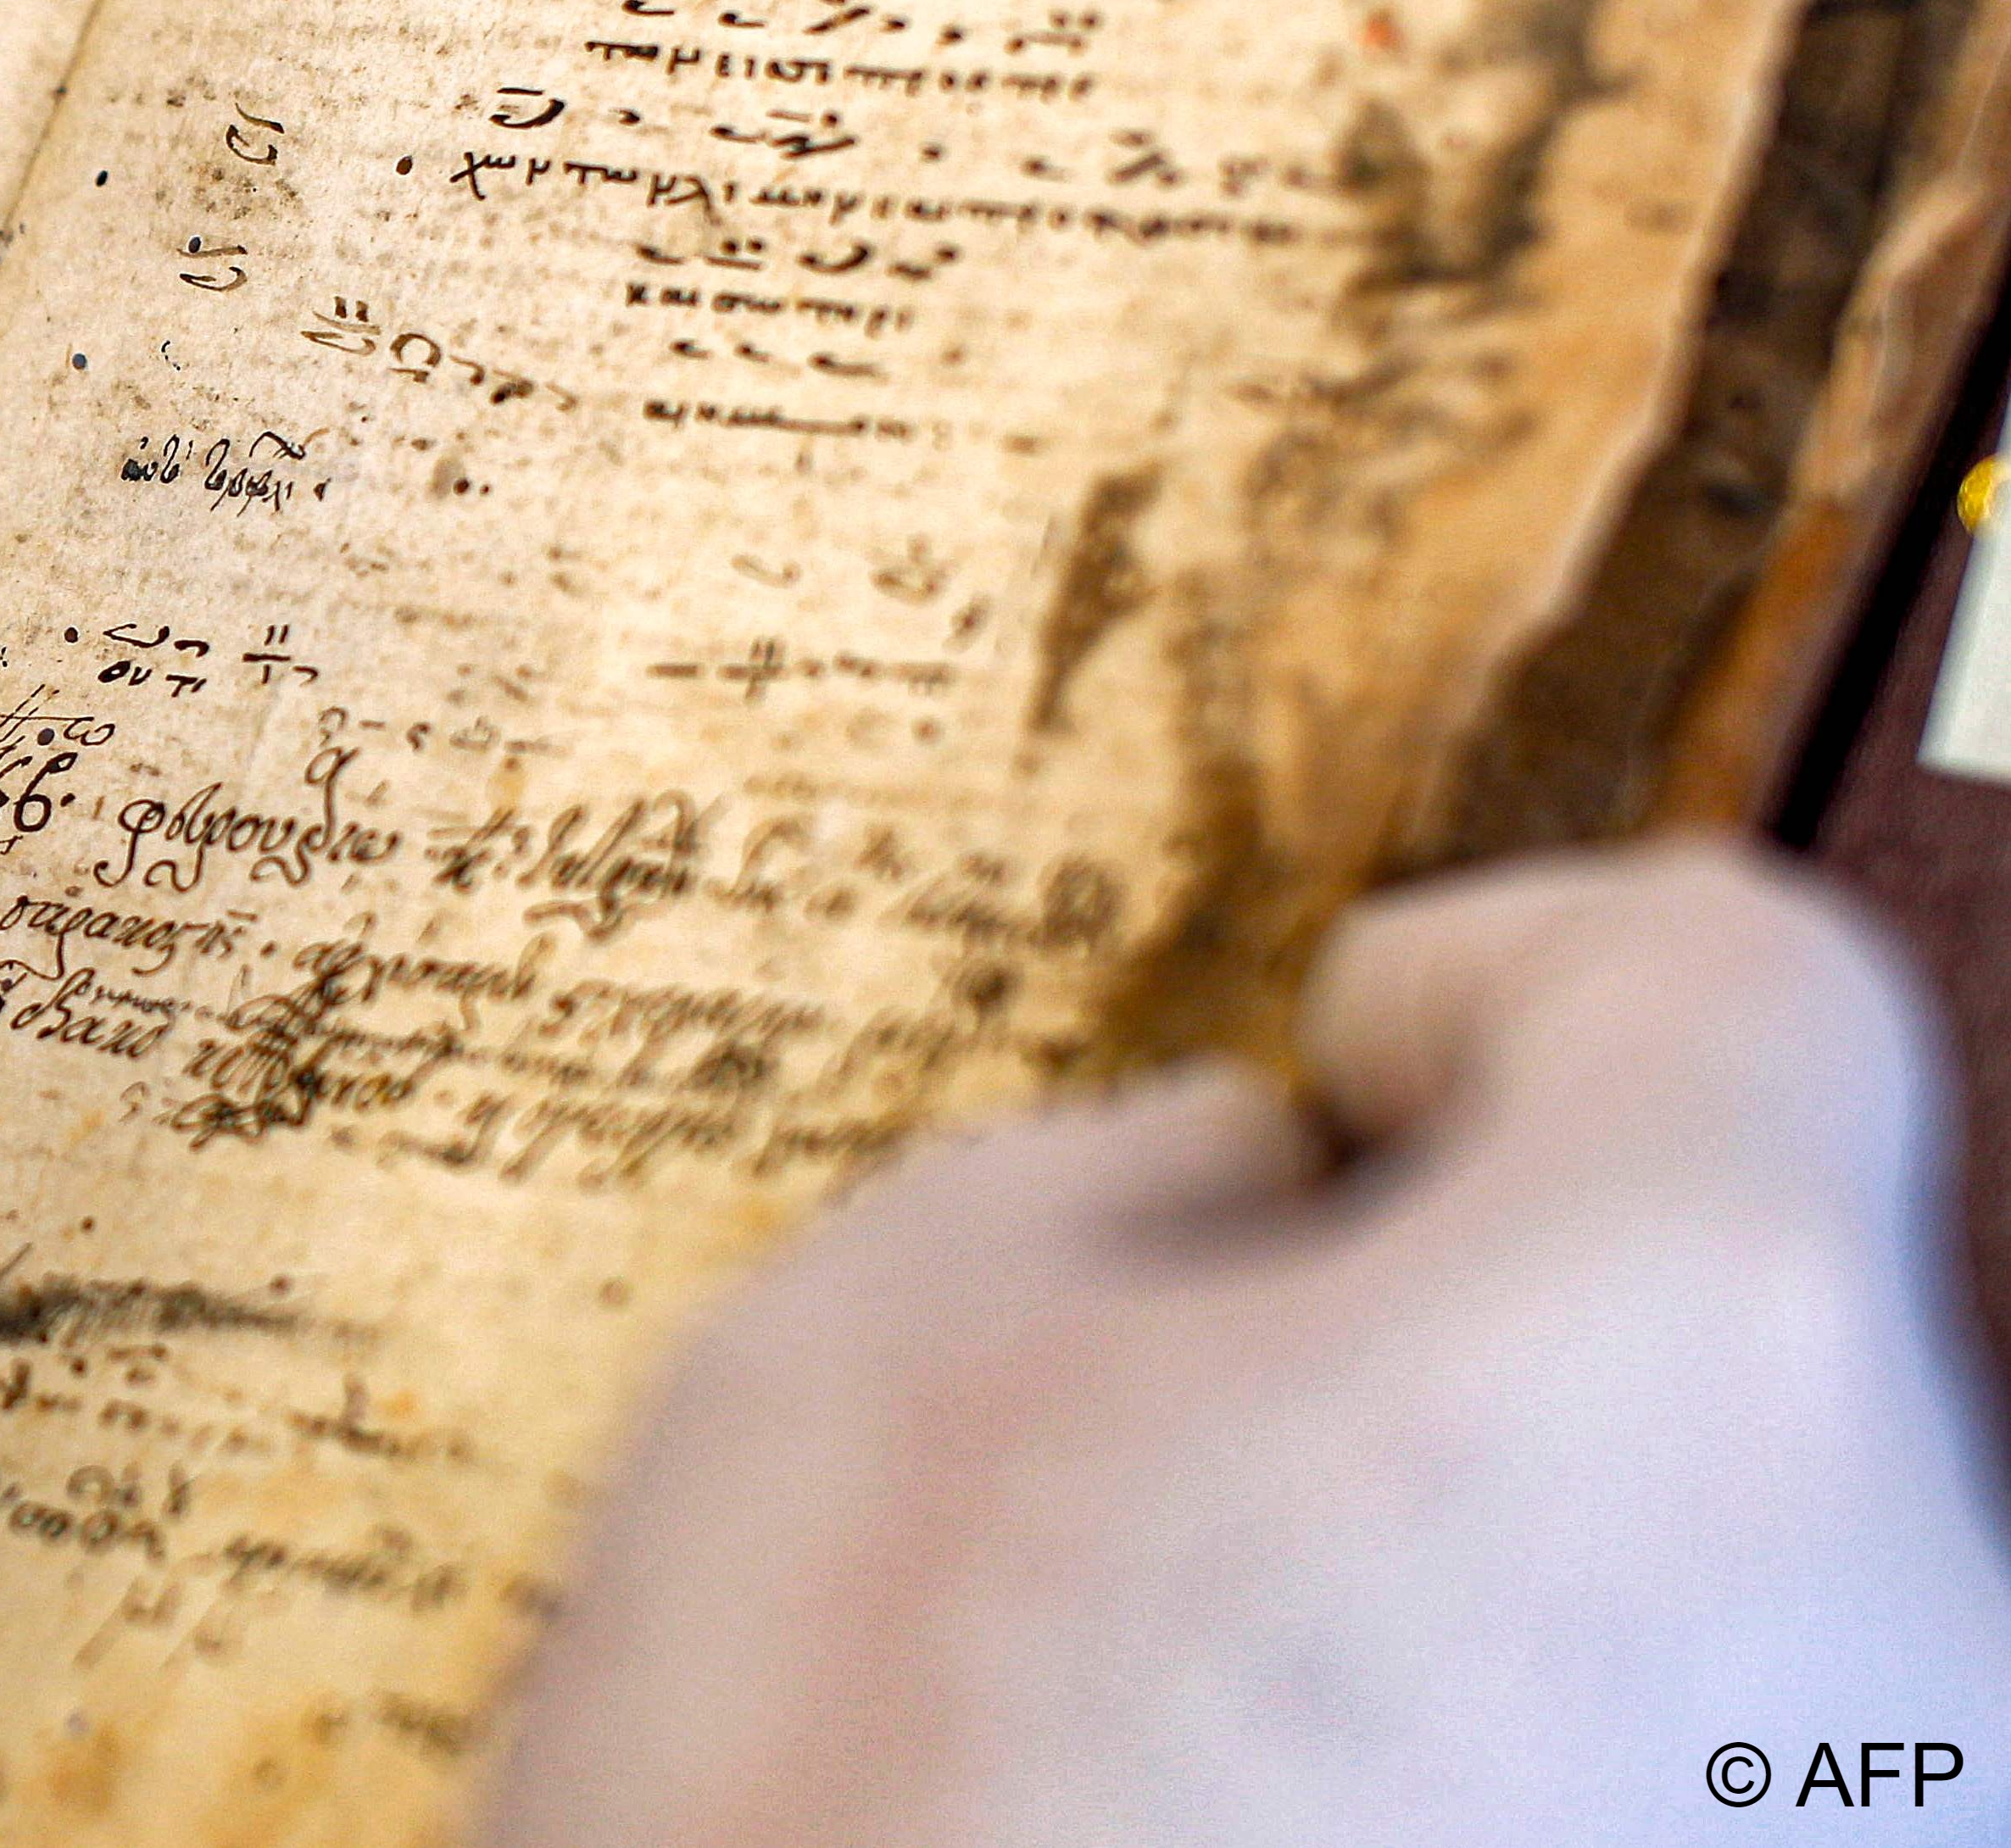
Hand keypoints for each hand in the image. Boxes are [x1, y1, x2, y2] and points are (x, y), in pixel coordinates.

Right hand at [489, 840, 2010, 1847]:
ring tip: (1192, 1764)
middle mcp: (1928, 1641)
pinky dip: (1548, 1822)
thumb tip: (1243, 1200)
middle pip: (1742, 1344)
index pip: (1725, 982)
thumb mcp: (840, 1373)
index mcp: (1688, 1355)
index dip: (1500, 979)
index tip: (1343, 1072)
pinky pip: (1732, 1826)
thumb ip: (1108, 1181)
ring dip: (1508, 1621)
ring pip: (1739, 1630)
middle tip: (1166, 1462)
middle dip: (1473, 1346)